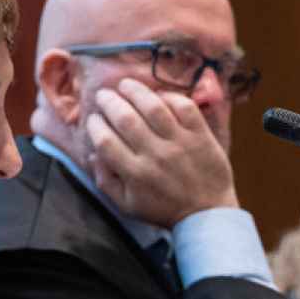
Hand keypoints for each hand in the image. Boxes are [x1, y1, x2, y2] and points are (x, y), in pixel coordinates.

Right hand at [85, 78, 238, 226]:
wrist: (206, 214)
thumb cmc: (163, 209)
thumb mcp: (127, 205)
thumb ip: (106, 181)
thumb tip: (93, 153)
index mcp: (135, 174)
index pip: (106, 141)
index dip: (95, 125)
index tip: (93, 118)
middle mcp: (155, 155)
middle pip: (125, 118)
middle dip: (109, 102)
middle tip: (103, 94)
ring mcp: (180, 143)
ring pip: (153, 107)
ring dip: (135, 91)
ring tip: (124, 84)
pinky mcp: (200, 135)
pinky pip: (184, 107)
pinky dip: (169, 96)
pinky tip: (158, 95)